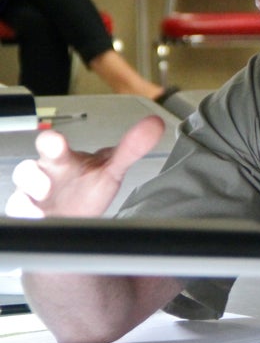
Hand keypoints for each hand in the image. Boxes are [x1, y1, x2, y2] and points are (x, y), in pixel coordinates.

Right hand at [7, 115, 165, 218]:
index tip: (56, 141)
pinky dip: (26, 215)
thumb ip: (131, 148)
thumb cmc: (86, 188)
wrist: (74, 218)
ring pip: (20, 195)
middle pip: (28, 169)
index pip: (51, 146)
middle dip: (31, 171)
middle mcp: (43, 177)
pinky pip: (20, 216)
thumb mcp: (110, 168)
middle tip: (42, 178)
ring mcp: (33, 199)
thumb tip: (156, 124)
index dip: (51, 142)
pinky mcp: (30, 218)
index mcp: (62, 161)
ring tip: (45, 194)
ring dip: (31, 195)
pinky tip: (37, 216)